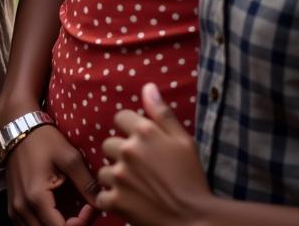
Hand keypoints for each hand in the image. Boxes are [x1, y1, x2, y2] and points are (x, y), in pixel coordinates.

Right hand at [5, 123, 97, 225]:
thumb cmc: (43, 139)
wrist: (18, 126)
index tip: (90, 207)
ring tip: (72, 213)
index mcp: (36, 197)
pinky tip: (58, 214)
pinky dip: (45, 225)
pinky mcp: (13, 207)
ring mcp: (15, 209)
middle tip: (84, 211)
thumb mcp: (69, 157)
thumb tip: (102, 203)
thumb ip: (87, 183)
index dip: (81, 224)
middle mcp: (22, 208)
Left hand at [96, 83, 214, 225]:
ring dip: (115, 178)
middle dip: (120, 154)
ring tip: (134, 187)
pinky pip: (102, 197)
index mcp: (144, 132)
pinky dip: (111, 201)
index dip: (129, 129)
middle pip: (109, 144)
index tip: (140, 143)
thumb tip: (147, 87)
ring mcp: (120, 176)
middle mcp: (128, 150)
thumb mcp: (184, 141)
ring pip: (104, 171)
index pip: (120, 117)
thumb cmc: (192, 179)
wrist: (196, 220)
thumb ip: (162, 112)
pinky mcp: (117, 200)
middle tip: (138, 168)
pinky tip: (126, 202)